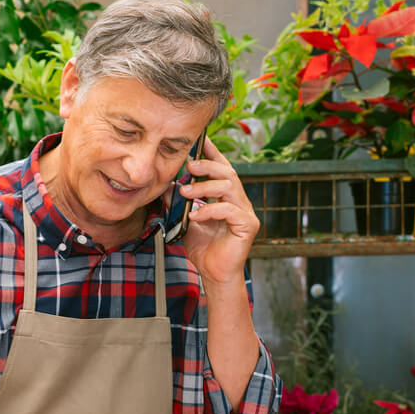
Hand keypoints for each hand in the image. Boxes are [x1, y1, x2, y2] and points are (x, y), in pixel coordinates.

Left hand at [179, 138, 259, 286]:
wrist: (213, 274)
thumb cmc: (204, 248)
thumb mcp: (186, 220)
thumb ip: (179, 203)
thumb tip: (167, 186)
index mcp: (226, 197)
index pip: (222, 169)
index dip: (213, 153)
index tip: (201, 139)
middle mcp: (239, 201)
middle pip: (229, 173)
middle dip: (208, 165)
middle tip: (189, 165)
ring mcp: (245, 212)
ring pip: (229, 187)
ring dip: (205, 186)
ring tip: (185, 192)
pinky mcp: (247, 225)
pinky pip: (230, 210)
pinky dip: (210, 210)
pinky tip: (196, 215)